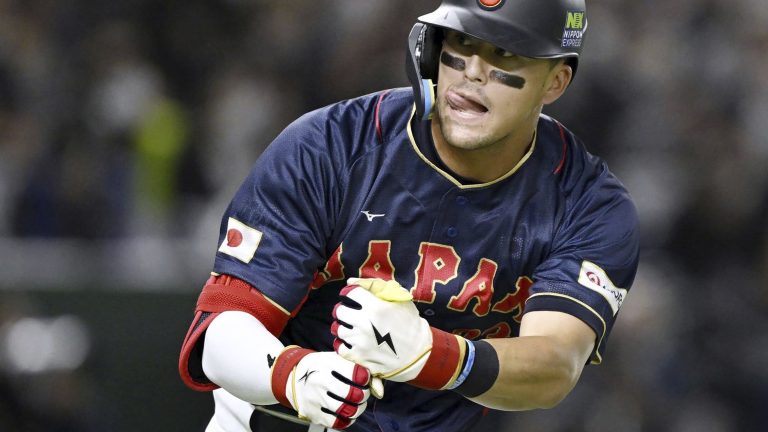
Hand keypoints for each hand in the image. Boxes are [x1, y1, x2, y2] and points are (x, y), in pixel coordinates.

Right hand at [271, 348, 370, 428]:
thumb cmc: (319, 367)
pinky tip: (346, 412)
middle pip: (355, 395)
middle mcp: (320, 382)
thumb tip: (377, 385)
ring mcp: (316, 399)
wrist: (292, 378)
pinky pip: (338, 422)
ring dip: (358, 408)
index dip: (365, 378)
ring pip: (349, 411)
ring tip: (356, 403)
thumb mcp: (334, 358)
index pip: (357, 374)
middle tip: (362, 392)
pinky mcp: (313, 414)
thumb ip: (356, 366)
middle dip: (364, 394)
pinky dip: (347, 419)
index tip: (363, 378)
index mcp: (327, 365)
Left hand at [332, 278, 464, 388]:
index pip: (350, 293)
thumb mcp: (399, 299)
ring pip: (338, 329)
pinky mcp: (359, 357)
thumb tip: (350, 281)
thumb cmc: (409, 322)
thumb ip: (375, 286)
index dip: (349, 293)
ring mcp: (361, 341)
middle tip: (351, 313)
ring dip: (344, 327)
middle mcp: (365, 323)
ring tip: (354, 328)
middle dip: (344, 310)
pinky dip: (344, 344)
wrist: (417, 352)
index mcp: (376, 306)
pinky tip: (353, 342)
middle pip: (339, 311)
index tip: (352, 297)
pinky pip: (340, 348)